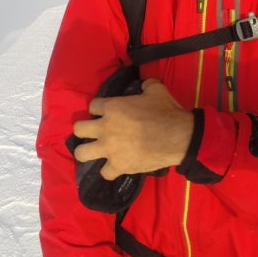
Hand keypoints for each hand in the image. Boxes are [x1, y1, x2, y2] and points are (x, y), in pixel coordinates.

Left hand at [72, 79, 193, 179]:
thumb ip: (145, 85)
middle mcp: (105, 128)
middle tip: (94, 131)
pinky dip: (110, 170)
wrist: (178, 137)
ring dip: (87, 151)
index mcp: (112, 107)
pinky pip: (104, 172)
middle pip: (79, 129)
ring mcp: (109, 149)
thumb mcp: (156, 89)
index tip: (105, 111)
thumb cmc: (166, 111)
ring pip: (82, 153)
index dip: (99, 108)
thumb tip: (144, 84)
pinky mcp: (118, 166)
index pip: (92, 106)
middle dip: (84, 129)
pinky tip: (115, 166)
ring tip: (95, 151)